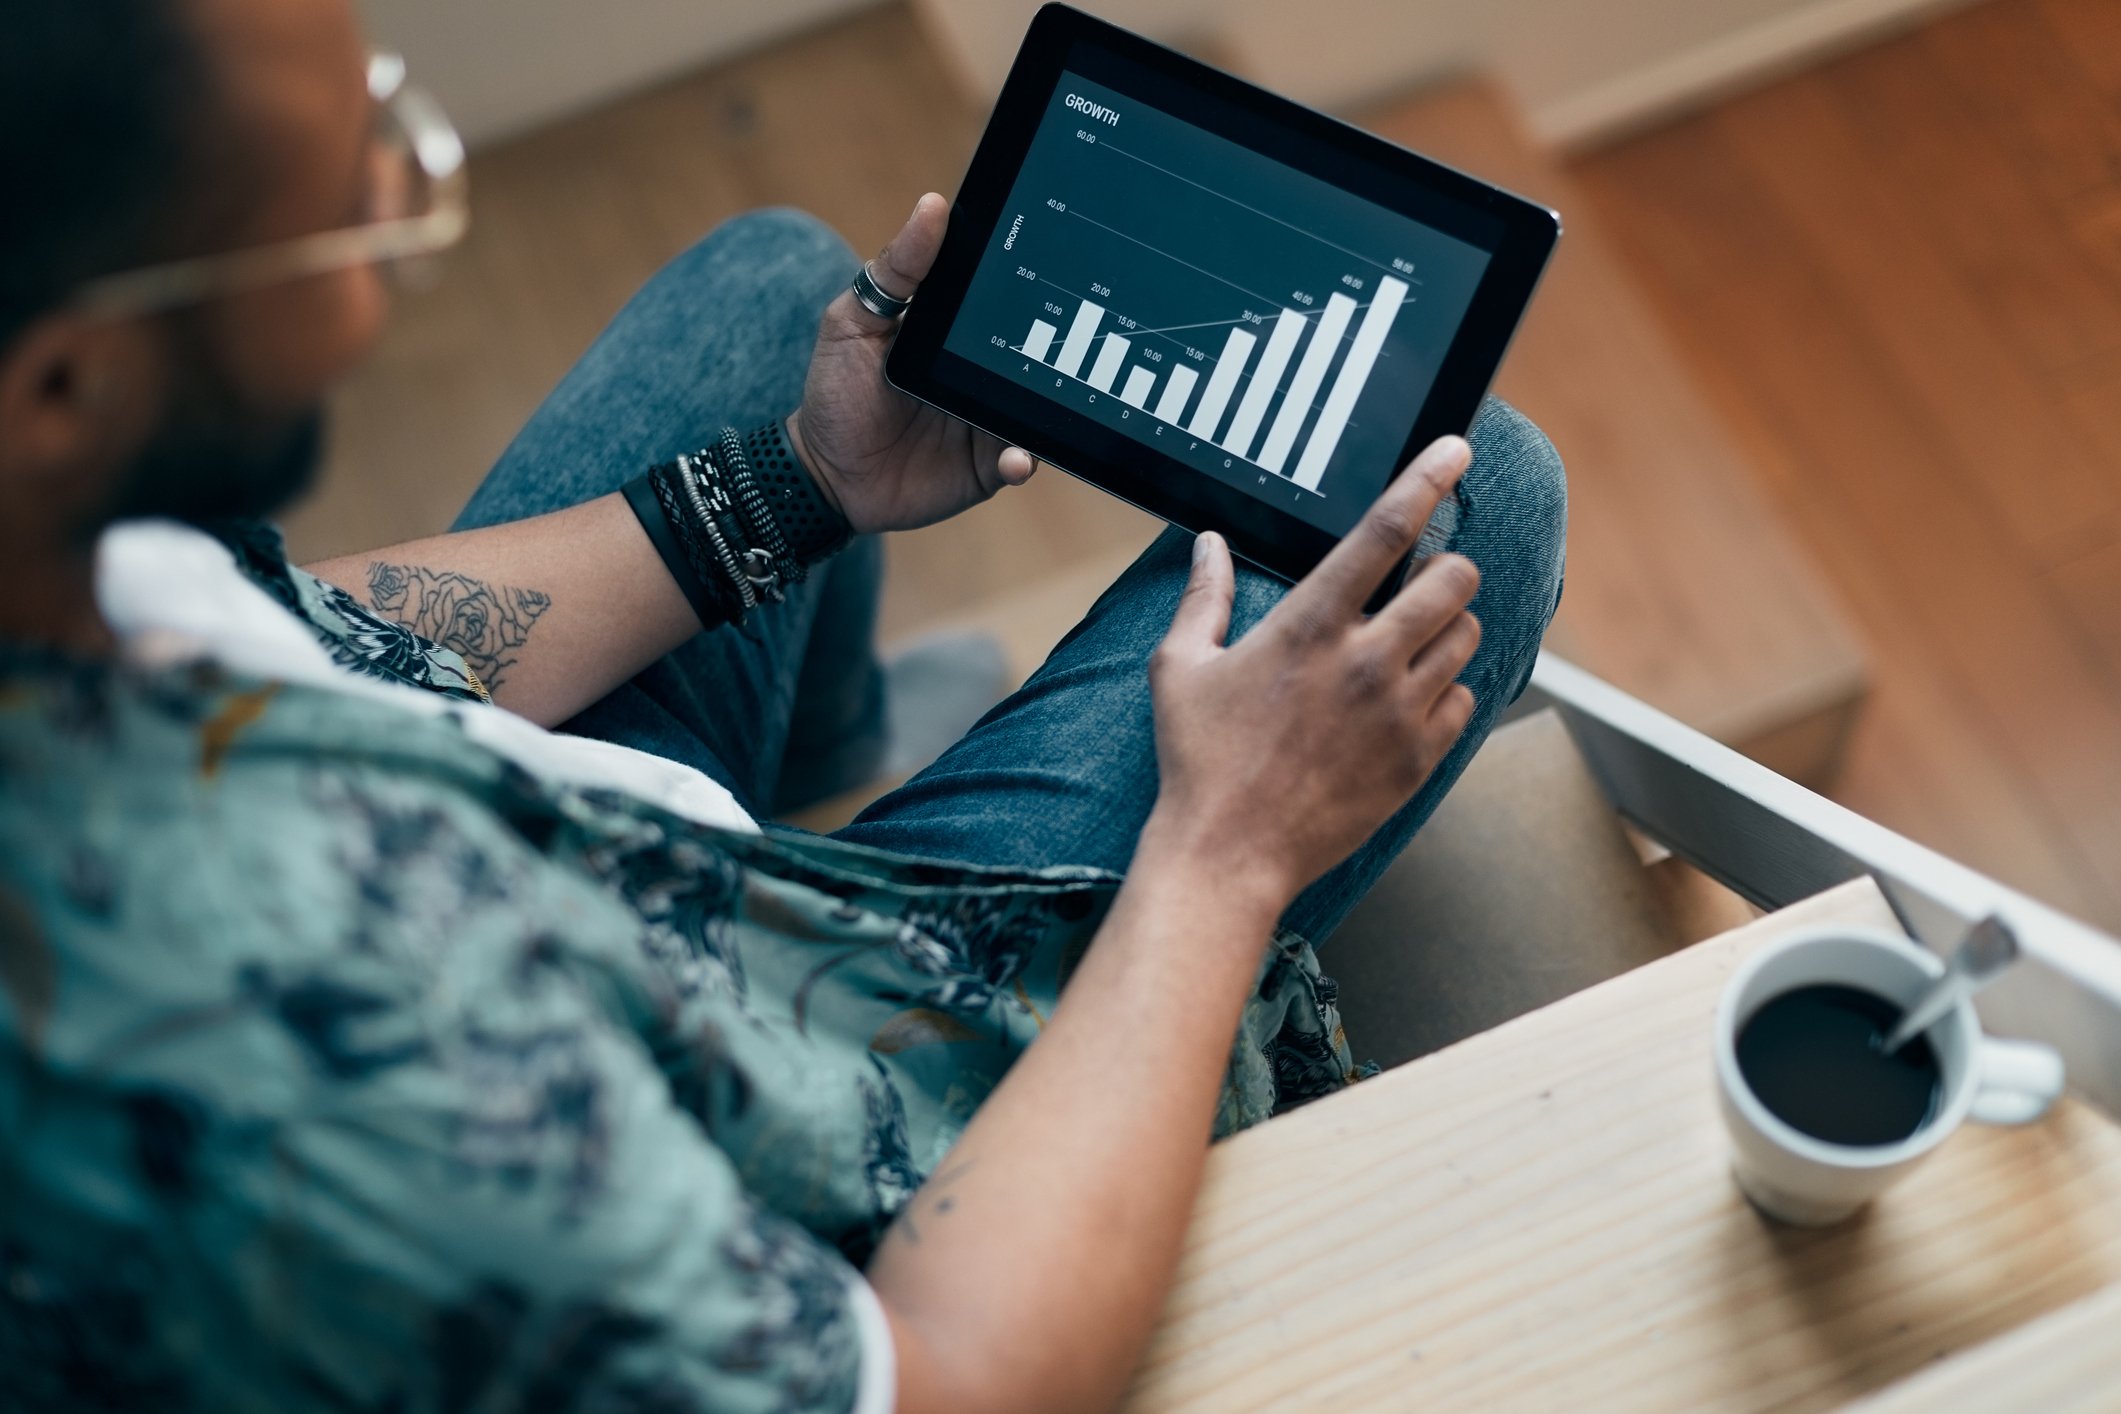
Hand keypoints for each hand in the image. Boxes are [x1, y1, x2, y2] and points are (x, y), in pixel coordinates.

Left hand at [789, 193, 1036, 534]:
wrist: (826, 477)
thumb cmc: (836, 392)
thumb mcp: (853, 320)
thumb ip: (895, 269)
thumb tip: (933, 205)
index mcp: (955, 329)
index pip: (1001, 297)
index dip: (1027, 278)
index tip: (1055, 255)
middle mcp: (980, 370)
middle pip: (1031, 350)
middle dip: (1054, 344)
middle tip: (1069, 339)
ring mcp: (989, 418)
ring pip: (1036, 406)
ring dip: (1048, 406)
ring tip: (1050, 403)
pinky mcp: (987, 465)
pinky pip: (1019, 459)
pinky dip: (1024, 458)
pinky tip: (1017, 457)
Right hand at [1141, 436, 1481, 912]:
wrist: (1227, 854)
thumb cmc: (1198, 762)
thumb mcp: (1180, 670)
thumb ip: (1202, 598)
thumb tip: (1209, 545)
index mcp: (1310, 625)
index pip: (1386, 530)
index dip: (1428, 480)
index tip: (1455, 450)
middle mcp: (1366, 661)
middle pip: (1455, 579)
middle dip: (1446, 570)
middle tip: (1419, 584)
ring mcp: (1399, 713)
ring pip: (1467, 637)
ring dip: (1446, 630)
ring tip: (1407, 647)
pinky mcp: (1418, 760)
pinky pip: (1464, 702)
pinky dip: (1445, 693)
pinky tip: (1404, 704)